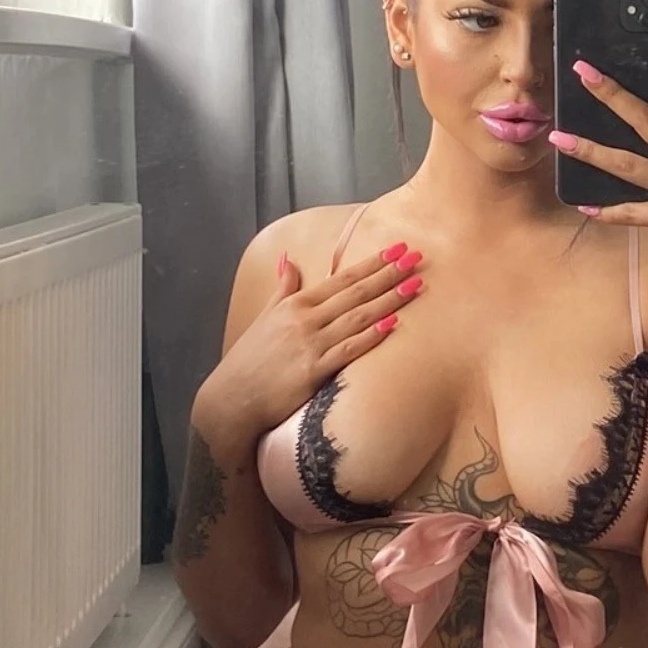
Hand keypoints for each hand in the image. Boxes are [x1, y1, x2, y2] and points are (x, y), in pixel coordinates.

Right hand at [198, 239, 421, 450]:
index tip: (396, 249)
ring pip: (357, 317)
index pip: (341, 278)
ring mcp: (309, 344)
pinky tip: (393, 323)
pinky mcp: (313, 371)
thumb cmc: (249, 360)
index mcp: (294, 304)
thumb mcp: (264, 317)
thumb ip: (282, 288)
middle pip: (355, 292)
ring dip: (389, 299)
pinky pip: (348, 350)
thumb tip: (287, 259)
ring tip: (415, 285)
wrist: (231, 399)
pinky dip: (371, 335)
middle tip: (416, 257)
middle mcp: (304, 319)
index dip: (371, 263)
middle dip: (388, 274)